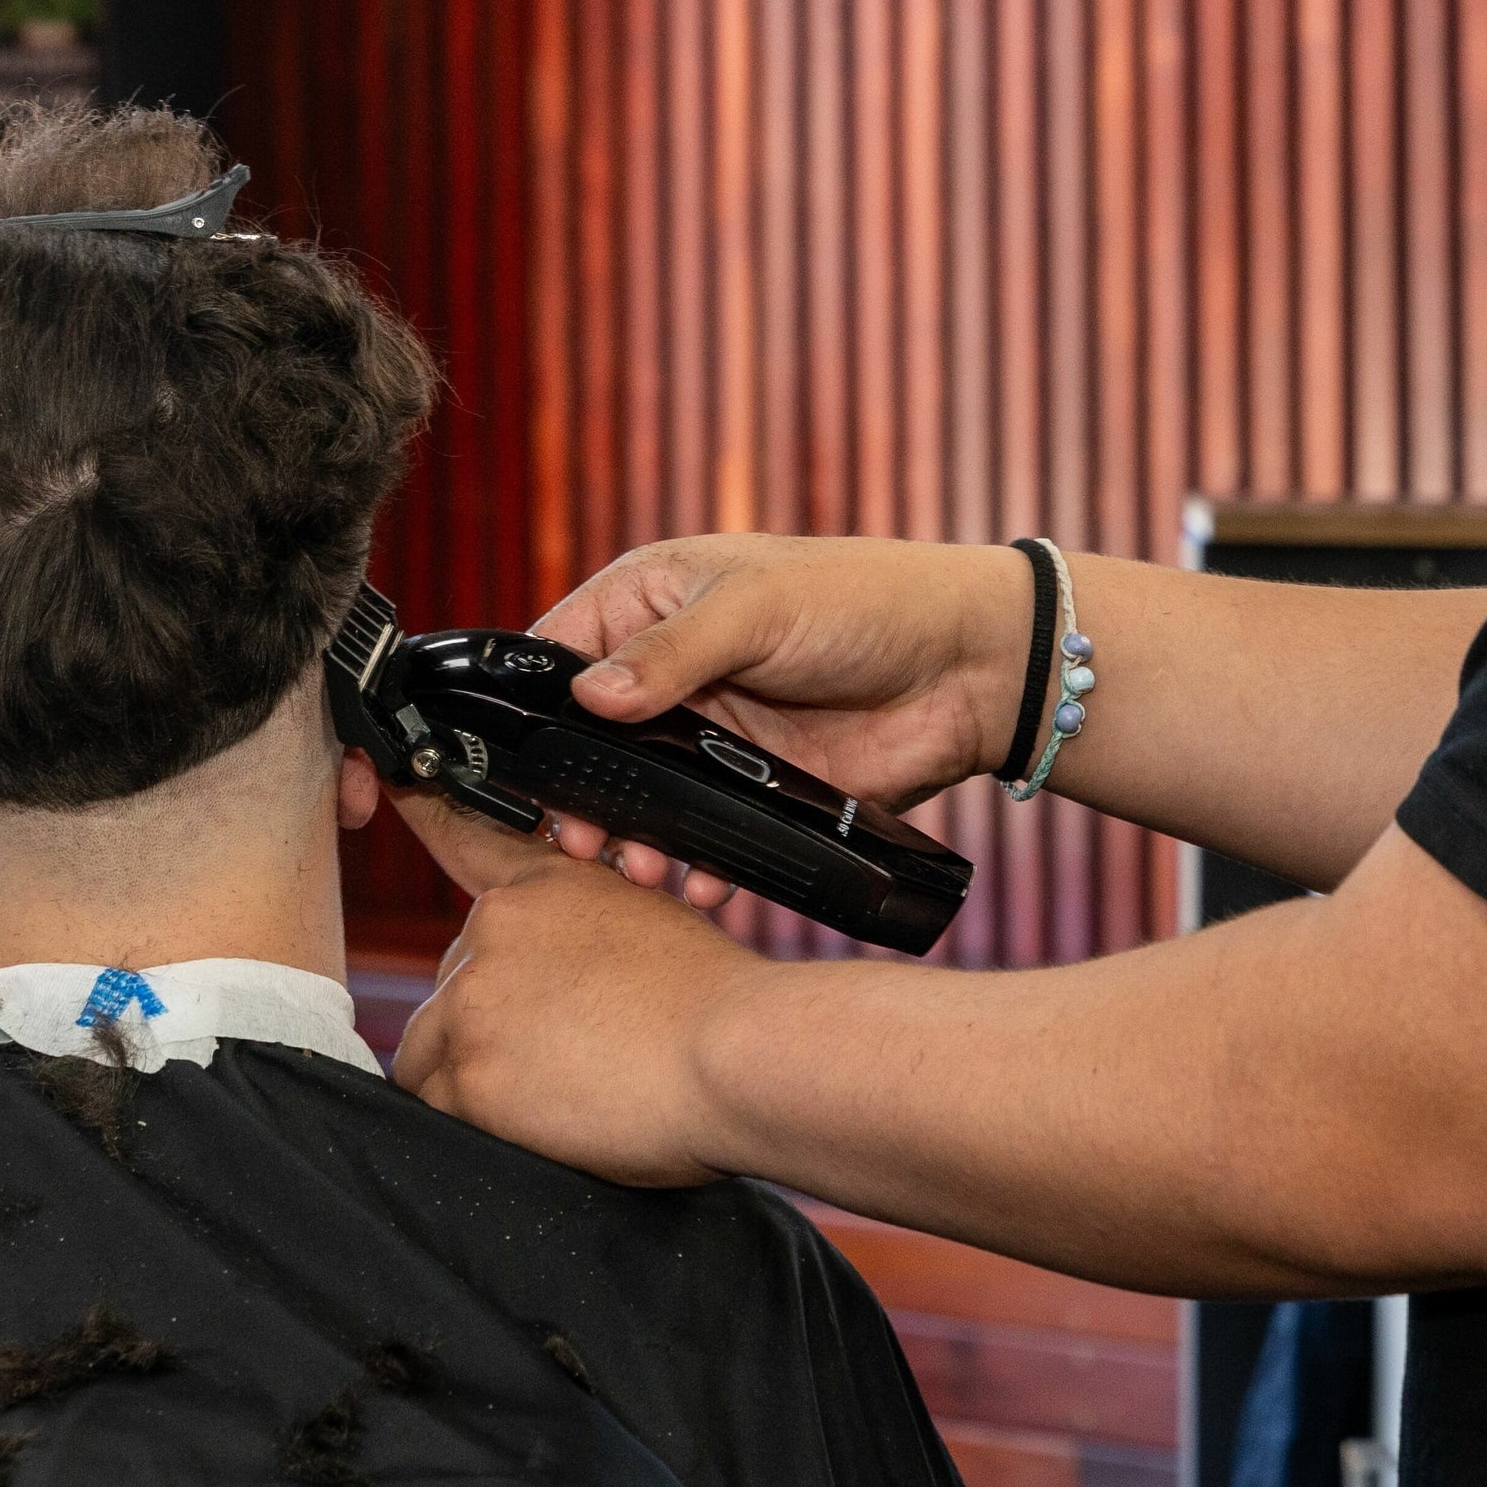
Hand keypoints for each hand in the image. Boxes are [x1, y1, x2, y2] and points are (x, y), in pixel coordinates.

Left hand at [390, 792, 769, 1186]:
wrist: (738, 1055)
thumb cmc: (719, 1008)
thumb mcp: (653, 925)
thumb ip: (585, 933)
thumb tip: (556, 975)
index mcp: (543, 885)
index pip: (462, 838)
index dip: (423, 815)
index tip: (392, 784)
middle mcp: (495, 926)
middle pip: (451, 986)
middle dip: (487, 1027)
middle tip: (562, 1060)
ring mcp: (472, 997)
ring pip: (431, 1053)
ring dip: (477, 1080)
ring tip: (560, 1098)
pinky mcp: (466, 1072)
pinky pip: (436, 1109)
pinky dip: (476, 1126)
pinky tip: (540, 1127)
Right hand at [527, 535, 1032, 897]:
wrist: (969, 666)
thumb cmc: (862, 599)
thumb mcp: (757, 607)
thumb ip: (671, 653)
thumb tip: (589, 698)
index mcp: (650, 604)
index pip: (558, 656)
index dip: (531, 712)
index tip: (516, 769)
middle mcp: (668, 674)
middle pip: (589, 744)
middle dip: (575, 796)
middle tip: (575, 842)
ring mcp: (709, 737)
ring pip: (639, 801)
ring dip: (629, 840)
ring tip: (633, 870)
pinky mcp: (753, 792)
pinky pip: (703, 839)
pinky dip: (694, 867)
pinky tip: (696, 887)